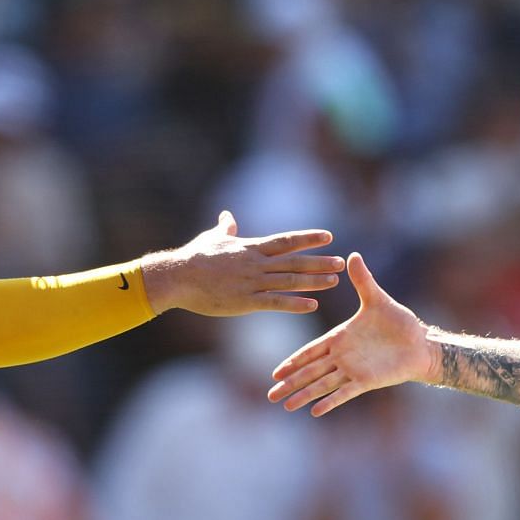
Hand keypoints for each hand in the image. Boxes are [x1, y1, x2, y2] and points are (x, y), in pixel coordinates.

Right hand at [141, 210, 342, 315]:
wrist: (178, 277)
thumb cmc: (194, 257)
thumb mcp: (213, 238)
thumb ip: (226, 227)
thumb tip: (227, 214)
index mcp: (251, 248)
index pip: (286, 241)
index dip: (308, 238)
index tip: (328, 236)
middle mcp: (256, 264)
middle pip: (294, 261)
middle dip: (319, 261)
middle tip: (340, 262)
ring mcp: (252, 283)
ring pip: (289, 281)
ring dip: (313, 281)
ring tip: (334, 282)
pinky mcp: (245, 302)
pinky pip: (275, 303)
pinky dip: (294, 304)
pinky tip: (311, 305)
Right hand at [267, 252, 436, 415]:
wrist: (421, 343)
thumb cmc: (400, 323)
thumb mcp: (378, 299)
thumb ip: (363, 281)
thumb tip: (352, 255)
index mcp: (340, 338)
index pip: (310, 351)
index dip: (293, 361)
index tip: (276, 371)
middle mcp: (342, 357)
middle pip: (310, 372)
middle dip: (290, 383)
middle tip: (270, 395)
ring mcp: (353, 371)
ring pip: (322, 385)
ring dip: (304, 395)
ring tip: (286, 406)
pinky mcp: (366, 381)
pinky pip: (344, 393)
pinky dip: (330, 402)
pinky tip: (314, 411)